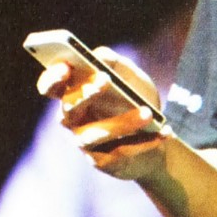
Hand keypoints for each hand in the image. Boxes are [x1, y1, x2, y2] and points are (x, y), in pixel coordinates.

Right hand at [37, 48, 171, 181]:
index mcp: (73, 93)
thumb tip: (100, 55)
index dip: (52, 78)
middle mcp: (72, 120)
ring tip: (149, 113)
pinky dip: (146, 141)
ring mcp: (85, 142)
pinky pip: (122, 152)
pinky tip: (165, 131)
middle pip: (69, 109)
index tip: (66, 68)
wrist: (154, 132)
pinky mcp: (102, 162)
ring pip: (96, 134)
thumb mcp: (130, 76)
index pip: (51, 87)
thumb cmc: (135, 97)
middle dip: (86, 93)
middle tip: (106, 78)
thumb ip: (115, 62)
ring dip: (123, 122)